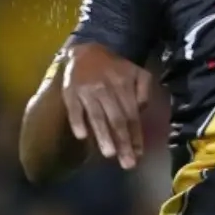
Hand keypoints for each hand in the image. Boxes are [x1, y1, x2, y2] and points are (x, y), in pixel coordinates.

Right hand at [61, 43, 151, 168]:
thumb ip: (144, 90)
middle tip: (127, 164)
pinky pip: (74, 109)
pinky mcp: (70, 92)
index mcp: (124, 85)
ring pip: (97, 116)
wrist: (85, 51)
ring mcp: (87, 90)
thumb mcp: (136, 72)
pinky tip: (82, 136)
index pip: (132, 115)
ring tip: (109, 154)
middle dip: (123, 143)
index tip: (138, 155)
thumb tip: (141, 111)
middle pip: (117, 119)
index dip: (136, 136)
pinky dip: (78, 122)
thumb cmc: (114, 68)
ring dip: (103, 136)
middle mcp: (106, 88)